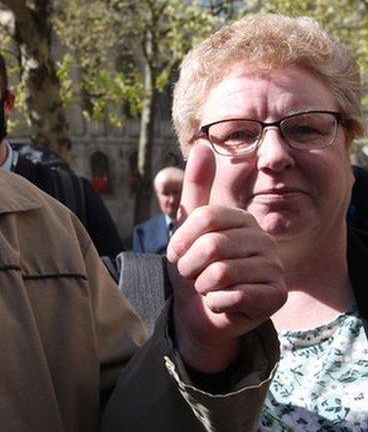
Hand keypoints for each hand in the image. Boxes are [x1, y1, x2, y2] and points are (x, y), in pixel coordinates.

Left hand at [167, 143, 286, 372]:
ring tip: (207, 287)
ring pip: (220, 272)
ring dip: (201, 285)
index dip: (181, 240)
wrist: (200, 311)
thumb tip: (204, 143)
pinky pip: (230, 296)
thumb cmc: (192, 267)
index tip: (178, 253)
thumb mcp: (186, 226)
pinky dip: (215, 303)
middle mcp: (263, 239)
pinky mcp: (276, 296)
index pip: (205, 218)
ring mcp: (274, 268)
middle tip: (193, 274)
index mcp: (242, 219)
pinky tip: (222, 303)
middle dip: (189, 266)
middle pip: (212, 246)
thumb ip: (195, 187)